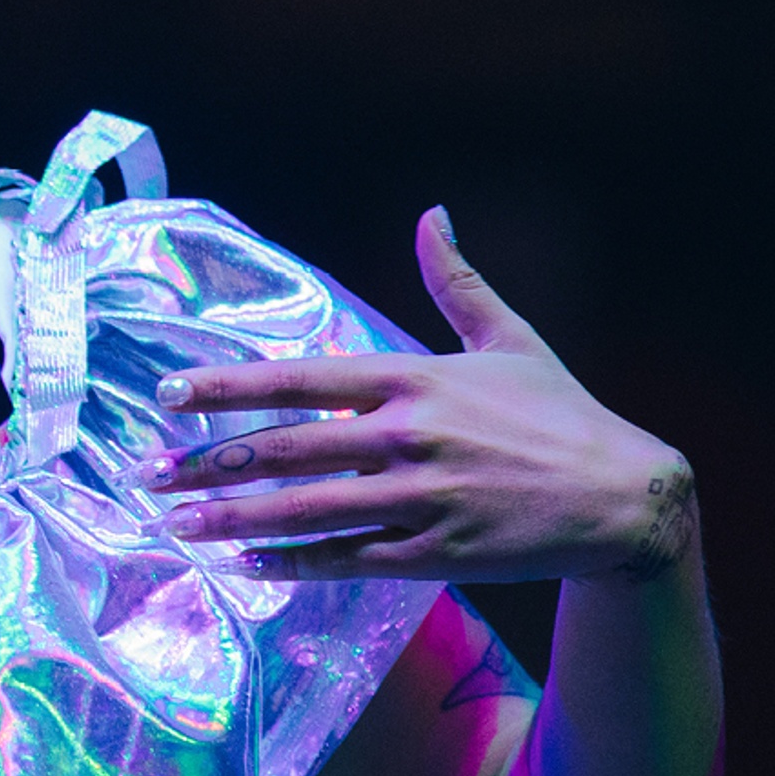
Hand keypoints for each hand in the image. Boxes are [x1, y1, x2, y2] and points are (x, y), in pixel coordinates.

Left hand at [144, 207, 697, 584]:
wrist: (626, 498)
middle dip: (209, 462)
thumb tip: (432, 212)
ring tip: (180, 524)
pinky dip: (297, 562)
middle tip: (149, 472)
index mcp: (416, 379)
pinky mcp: (439, 555)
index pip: (301, 377)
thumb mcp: (509, 339)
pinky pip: (351, 560)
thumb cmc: (560, 414)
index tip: (170, 393)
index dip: (229, 386)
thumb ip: (455, 280)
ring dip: (236, 519)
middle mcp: (411, 437)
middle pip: (288, 449)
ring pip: (308, 511)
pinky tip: (251, 563)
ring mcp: (424, 500)